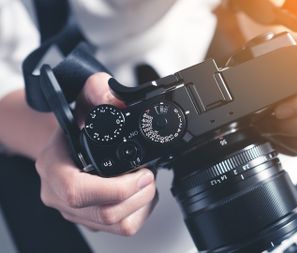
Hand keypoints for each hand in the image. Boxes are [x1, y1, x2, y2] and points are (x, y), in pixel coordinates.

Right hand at [35, 73, 156, 235]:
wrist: (72, 137)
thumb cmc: (78, 120)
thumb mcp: (87, 95)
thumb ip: (99, 90)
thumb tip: (116, 101)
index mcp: (53, 166)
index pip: (77, 191)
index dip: (115, 189)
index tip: (142, 174)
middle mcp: (59, 193)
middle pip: (104, 214)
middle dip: (138, 195)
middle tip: (149, 174)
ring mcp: (75, 210)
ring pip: (117, 225)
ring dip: (142, 203)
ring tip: (145, 180)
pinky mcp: (91, 219)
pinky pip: (122, 227)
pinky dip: (141, 210)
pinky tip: (139, 191)